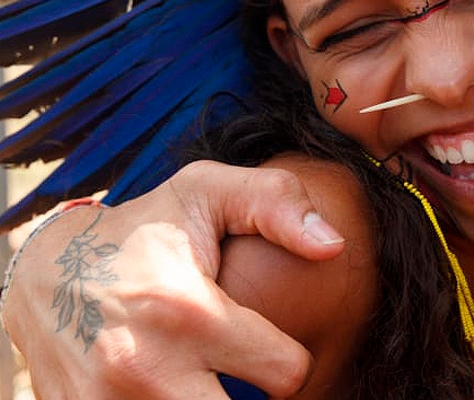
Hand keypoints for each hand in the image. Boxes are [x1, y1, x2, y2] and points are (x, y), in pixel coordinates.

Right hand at [1, 160, 345, 398]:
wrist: (44, 272)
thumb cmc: (144, 229)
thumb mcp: (207, 192)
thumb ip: (278, 203)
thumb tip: (332, 245)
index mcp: (188, 312)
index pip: (288, 373)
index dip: (289, 360)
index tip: (268, 343)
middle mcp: (148, 369)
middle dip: (254, 398)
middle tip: (240, 370)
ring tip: (206, 376)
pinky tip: (173, 386)